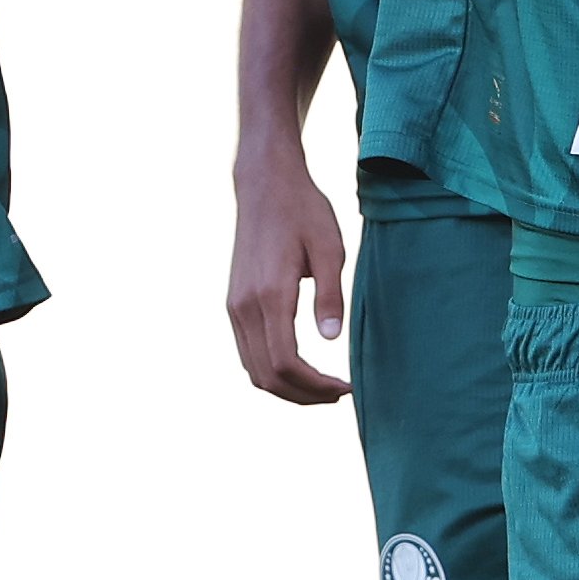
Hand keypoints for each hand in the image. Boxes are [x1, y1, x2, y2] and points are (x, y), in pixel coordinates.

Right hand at [226, 149, 351, 404]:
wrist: (264, 184)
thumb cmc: (303, 210)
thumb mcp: (329, 247)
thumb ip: (330, 295)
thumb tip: (332, 339)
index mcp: (270, 294)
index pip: (286, 363)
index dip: (315, 386)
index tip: (345, 387)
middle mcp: (244, 305)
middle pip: (267, 376)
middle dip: (303, 395)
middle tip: (338, 394)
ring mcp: (234, 305)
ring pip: (253, 369)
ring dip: (286, 388)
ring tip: (322, 388)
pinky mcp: (233, 302)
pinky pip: (247, 352)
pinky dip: (271, 371)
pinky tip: (299, 368)